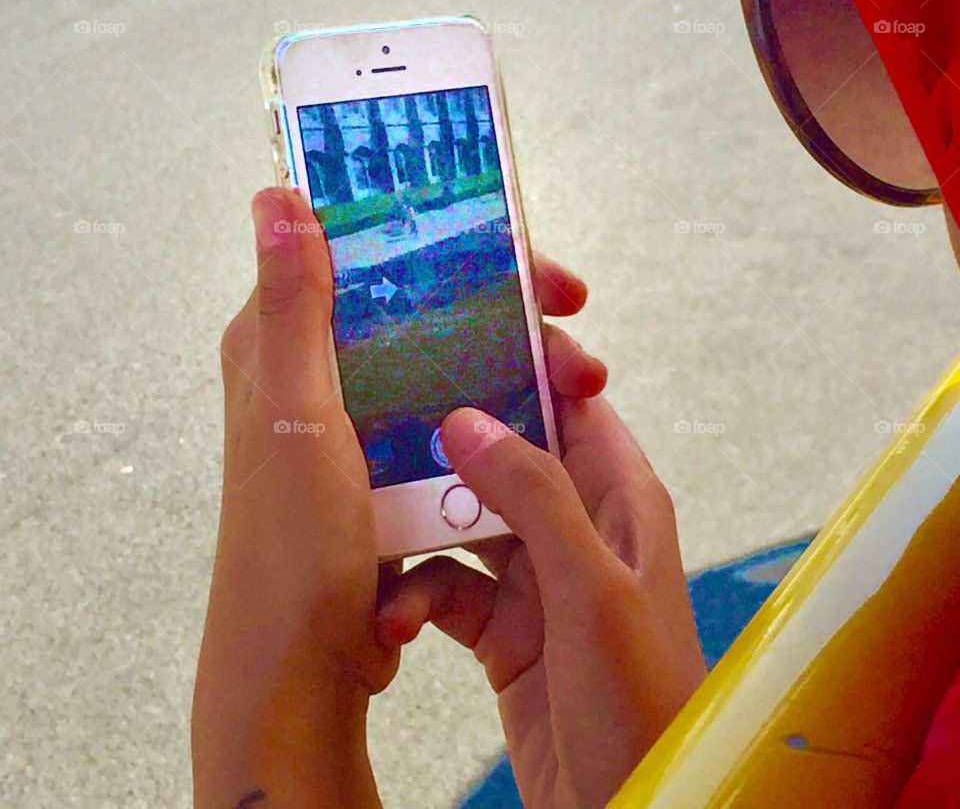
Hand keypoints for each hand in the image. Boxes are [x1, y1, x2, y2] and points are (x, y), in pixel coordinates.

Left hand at [193, 186, 606, 807]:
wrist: (296, 675)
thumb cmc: (288, 549)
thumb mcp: (294, 415)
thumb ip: (292, 308)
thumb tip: (278, 194)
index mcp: (281, 344)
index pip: (372, 255)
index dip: (454, 241)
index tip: (532, 260)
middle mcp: (314, 373)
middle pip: (424, 304)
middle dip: (507, 306)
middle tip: (575, 321)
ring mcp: (353, 422)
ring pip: (445, 358)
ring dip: (515, 358)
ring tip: (583, 381)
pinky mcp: (381, 469)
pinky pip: (447, 416)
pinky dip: (497, 409)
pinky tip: (547, 421)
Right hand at [377, 400, 706, 808]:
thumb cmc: (642, 707)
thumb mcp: (591, 589)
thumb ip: (534, 497)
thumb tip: (468, 419)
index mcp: (620, 500)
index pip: (572, 403)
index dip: (525, 365)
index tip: (463, 334)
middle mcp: (580, 529)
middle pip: (507, 455)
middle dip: (448, 446)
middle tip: (386, 427)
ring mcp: (540, 581)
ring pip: (466, 520)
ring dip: (420, 529)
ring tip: (373, 536)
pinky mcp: (506, 632)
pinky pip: (449, 588)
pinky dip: (417, 596)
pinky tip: (393, 617)